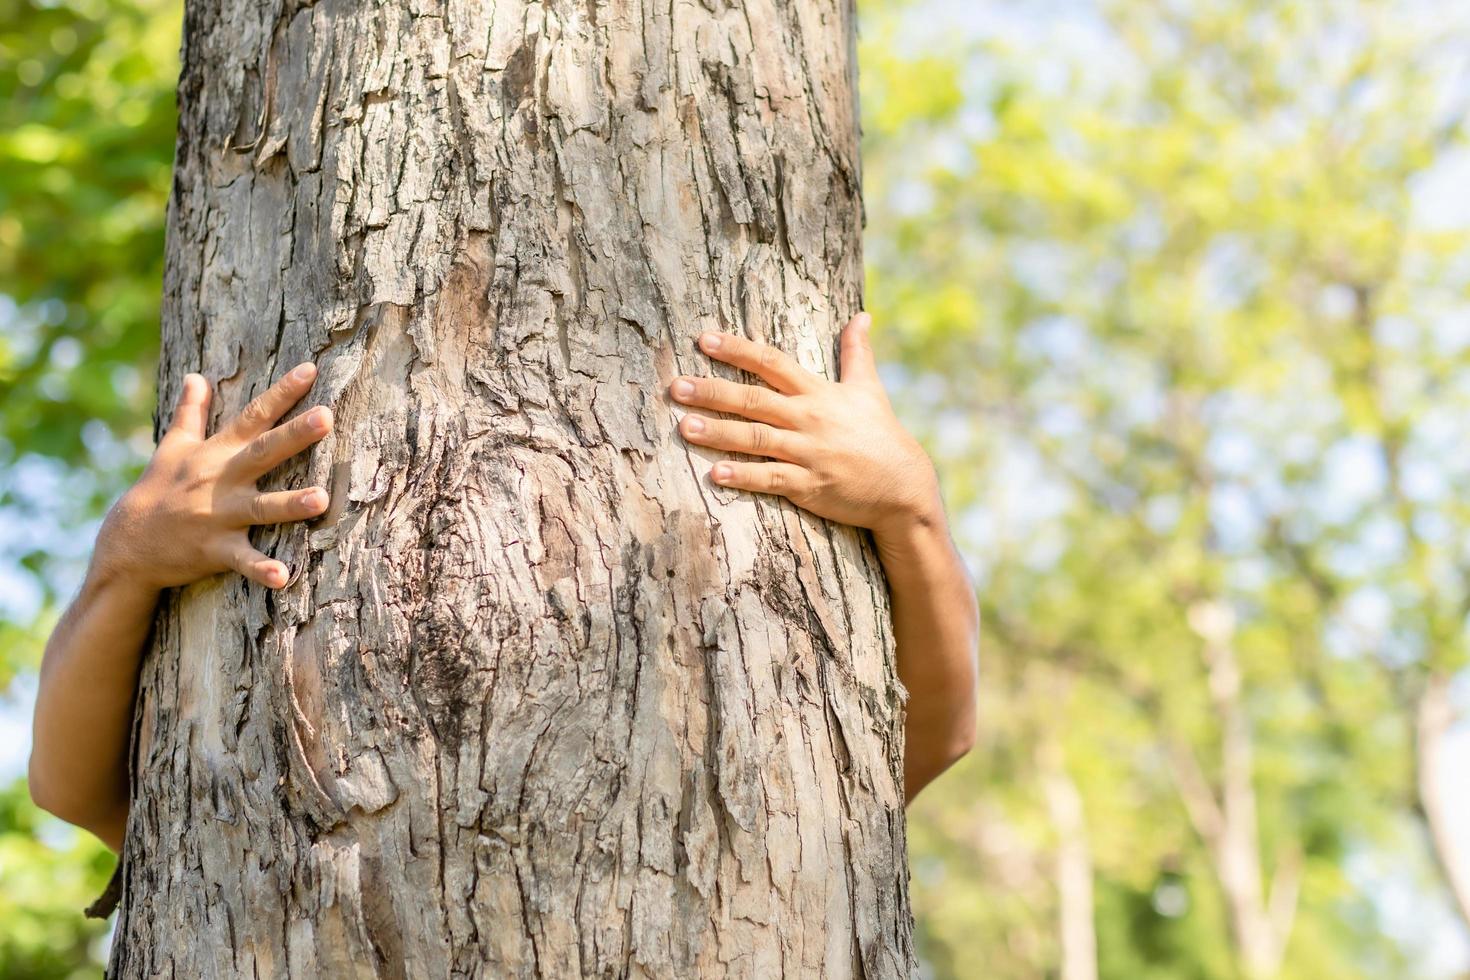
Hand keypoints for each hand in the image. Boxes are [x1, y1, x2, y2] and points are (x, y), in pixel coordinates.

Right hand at [94, 363, 333, 591]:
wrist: (127, 543)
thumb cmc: (158, 490)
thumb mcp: (173, 448)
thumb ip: (190, 413)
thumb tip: (194, 376)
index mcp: (217, 453)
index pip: (253, 416)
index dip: (282, 392)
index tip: (311, 369)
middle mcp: (221, 480)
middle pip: (263, 452)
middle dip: (294, 435)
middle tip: (327, 416)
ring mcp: (218, 515)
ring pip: (261, 508)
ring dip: (290, 504)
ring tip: (323, 499)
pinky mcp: (215, 550)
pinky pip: (242, 560)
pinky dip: (261, 570)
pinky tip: (285, 578)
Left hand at [670, 312, 941, 544]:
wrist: (903, 486)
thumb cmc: (881, 434)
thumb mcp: (869, 389)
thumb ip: (857, 352)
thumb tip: (861, 316)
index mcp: (818, 393)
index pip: (772, 363)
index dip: (738, 350)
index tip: (704, 339)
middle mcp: (809, 419)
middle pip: (754, 400)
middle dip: (714, 392)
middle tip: (676, 386)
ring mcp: (808, 453)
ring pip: (756, 439)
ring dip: (718, 433)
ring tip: (684, 427)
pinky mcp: (809, 486)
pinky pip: (771, 480)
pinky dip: (744, 477)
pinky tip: (716, 474)